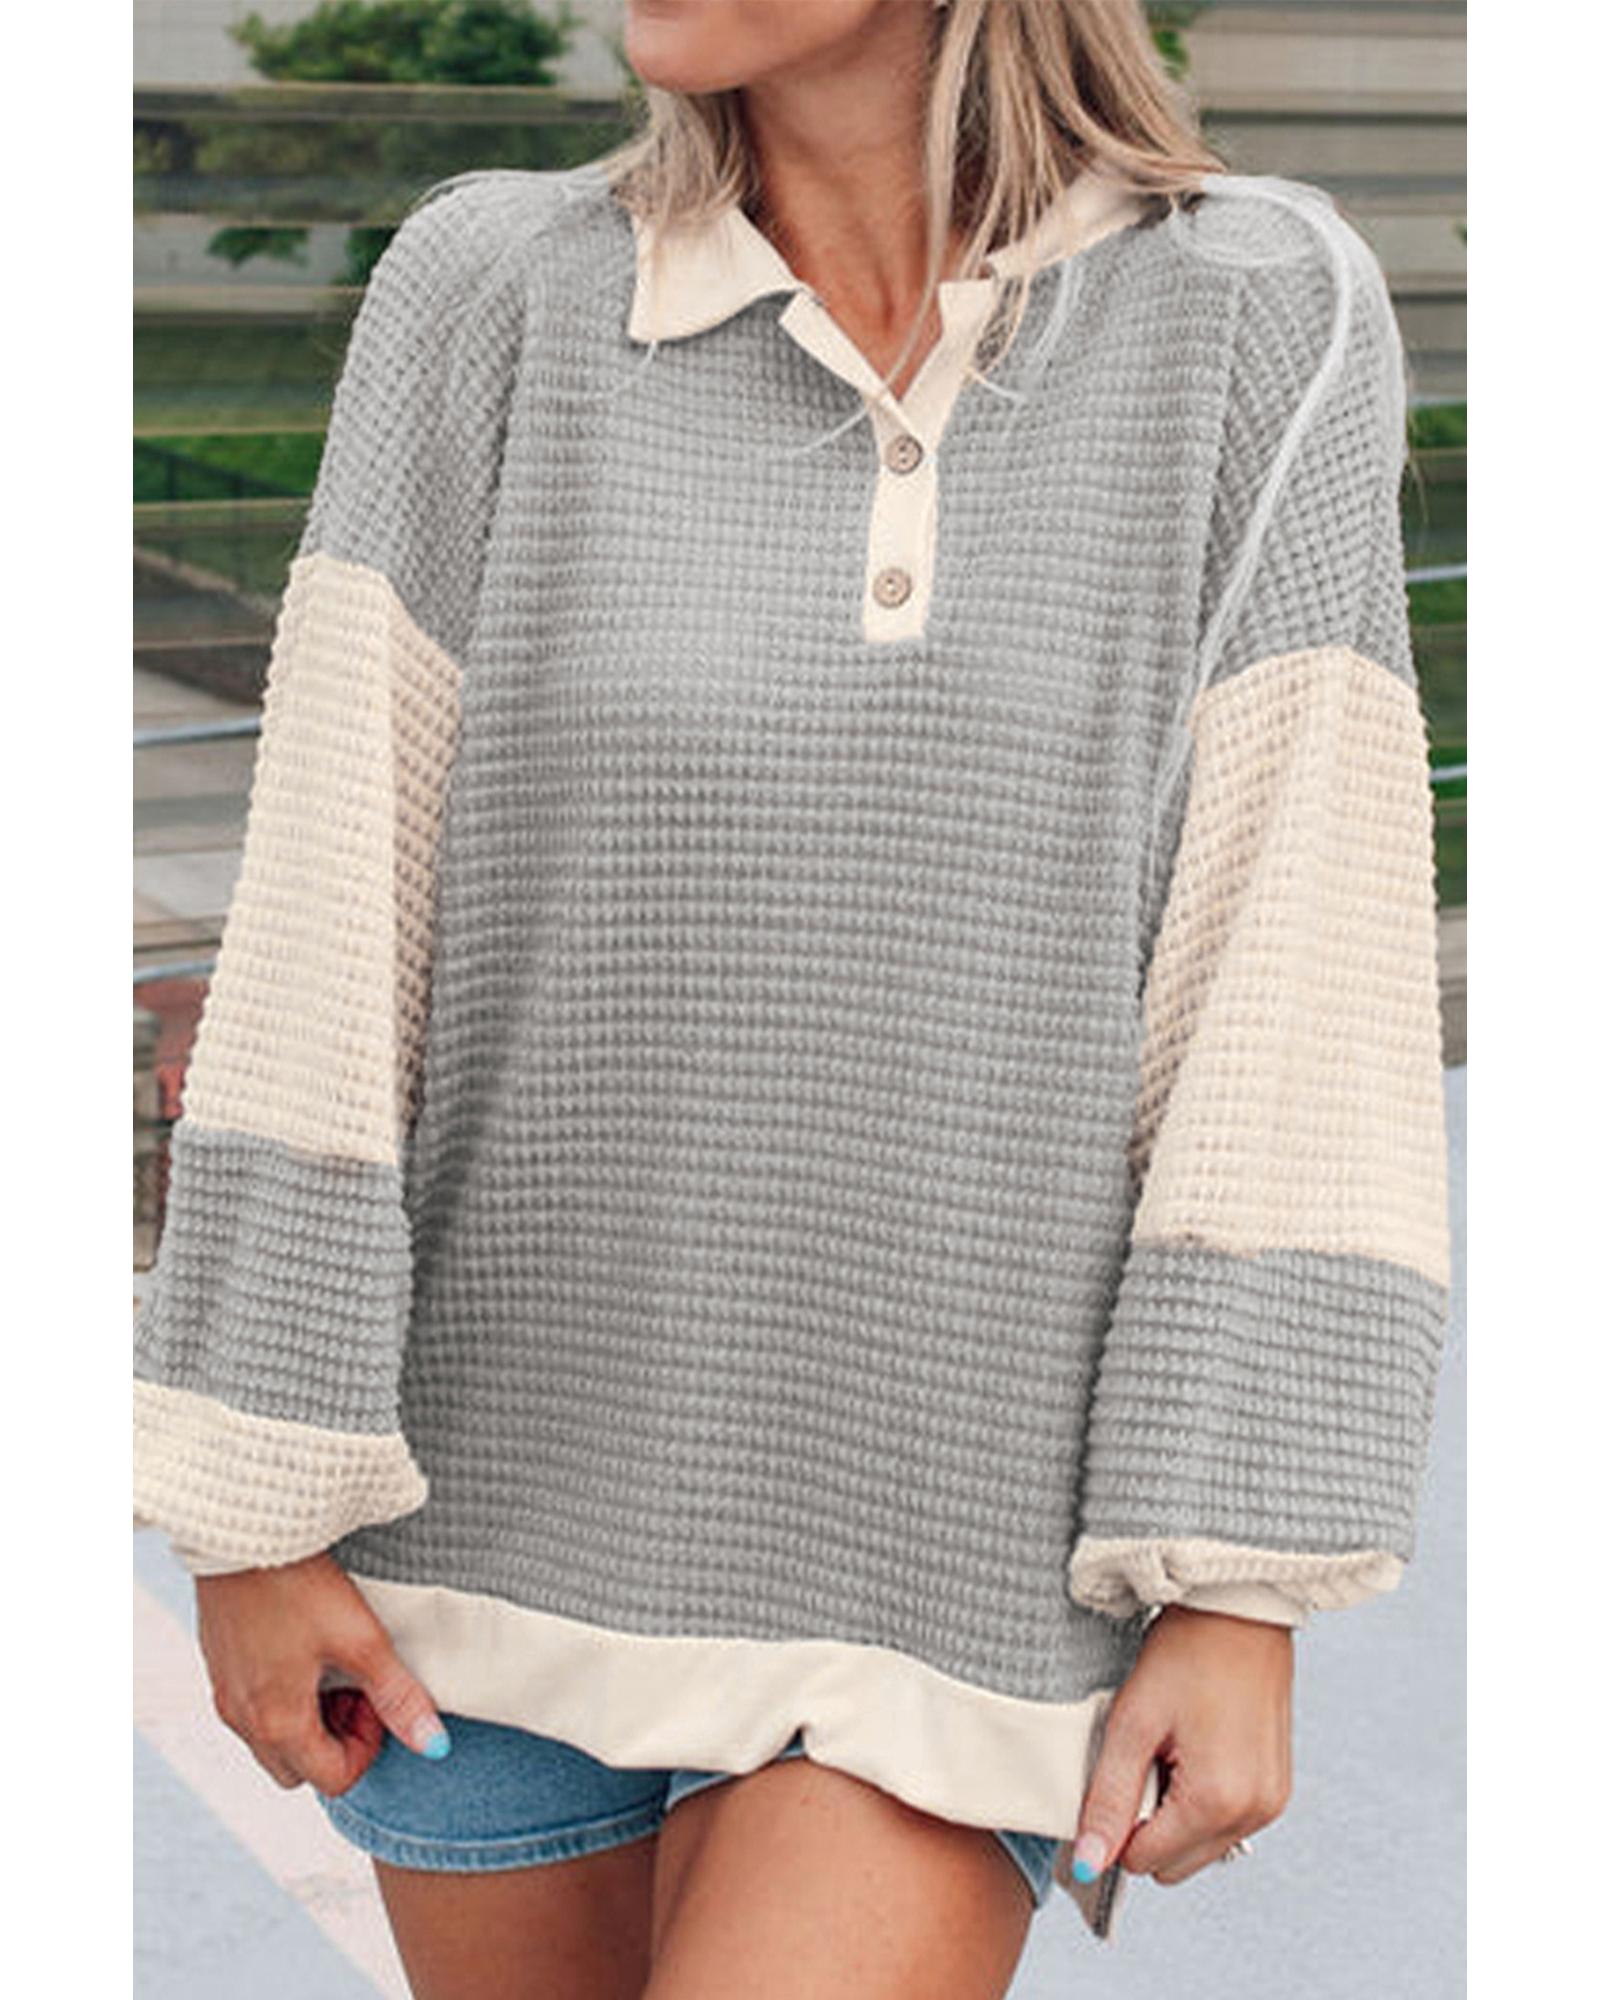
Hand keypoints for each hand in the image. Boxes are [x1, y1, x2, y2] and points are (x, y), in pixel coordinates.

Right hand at [195, 1550, 450, 1796]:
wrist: (242, 1533)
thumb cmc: (301, 1585)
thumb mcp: (361, 1640)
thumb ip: (398, 1696)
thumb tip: (433, 1745)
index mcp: (278, 1723)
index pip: (333, 1779)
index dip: (370, 1747)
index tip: (378, 1698)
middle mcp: (243, 1721)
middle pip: (300, 1768)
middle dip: (337, 1741)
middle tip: (358, 1686)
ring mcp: (225, 1694)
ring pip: (273, 1741)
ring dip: (310, 1720)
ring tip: (333, 1664)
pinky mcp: (219, 1666)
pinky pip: (253, 1709)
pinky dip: (284, 1698)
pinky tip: (303, 1648)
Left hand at [1072, 1604, 1293, 1885]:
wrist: (1239, 1607)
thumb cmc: (1186, 1653)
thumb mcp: (1132, 1722)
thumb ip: (1108, 1800)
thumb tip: (1087, 1864)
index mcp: (1218, 1802)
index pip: (1143, 1862)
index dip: (1116, 1822)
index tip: (1117, 1771)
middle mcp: (1255, 1813)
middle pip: (1174, 1863)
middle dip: (1148, 1821)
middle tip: (1146, 1756)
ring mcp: (1271, 1804)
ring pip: (1199, 1846)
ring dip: (1174, 1811)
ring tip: (1171, 1747)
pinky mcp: (1277, 1789)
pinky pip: (1225, 1822)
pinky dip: (1201, 1799)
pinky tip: (1195, 1747)